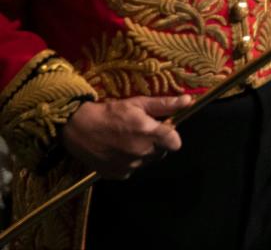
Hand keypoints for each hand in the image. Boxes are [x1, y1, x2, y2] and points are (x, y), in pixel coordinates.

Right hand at [61, 95, 191, 178]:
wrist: (77, 128)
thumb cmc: (110, 112)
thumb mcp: (138, 103)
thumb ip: (165, 105)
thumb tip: (188, 100)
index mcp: (149, 133)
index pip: (176, 142)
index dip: (171, 135)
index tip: (162, 128)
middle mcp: (142, 152)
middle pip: (162, 152)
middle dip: (157, 142)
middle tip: (141, 131)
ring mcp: (130, 166)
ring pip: (148, 161)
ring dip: (144, 152)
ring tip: (128, 139)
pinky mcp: (118, 174)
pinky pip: (132, 169)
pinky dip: (129, 161)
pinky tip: (118, 150)